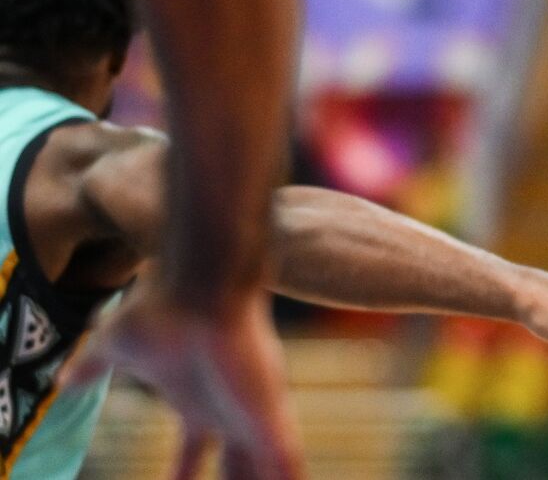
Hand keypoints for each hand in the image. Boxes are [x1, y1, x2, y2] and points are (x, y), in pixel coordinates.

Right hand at [65, 279, 303, 479]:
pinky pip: (288, 466)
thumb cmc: (161, 309)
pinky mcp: (273, 415)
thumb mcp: (112, 345)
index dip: (185, 479)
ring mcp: (255, 416)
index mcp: (199, 403)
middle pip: (237, 474)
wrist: (198, 284)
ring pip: (264, 475)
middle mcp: (231, 413)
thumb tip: (63, 380)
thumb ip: (92, 366)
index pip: (196, 456)